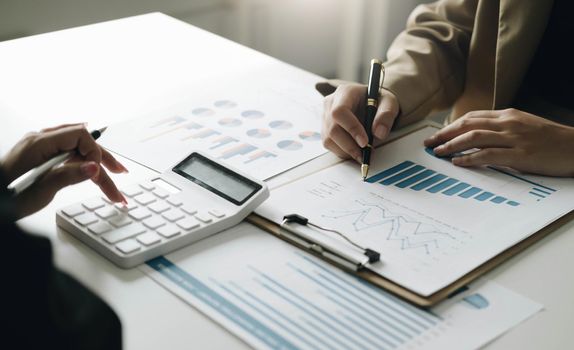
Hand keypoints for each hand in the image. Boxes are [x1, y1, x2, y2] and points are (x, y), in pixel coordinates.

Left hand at [1, 124, 127, 217]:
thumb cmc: (5, 199)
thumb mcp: (39, 193)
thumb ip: (67, 177)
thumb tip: (93, 167)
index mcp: (38, 145)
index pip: (79, 135)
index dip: (94, 151)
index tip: (100, 172)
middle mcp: (39, 141)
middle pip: (81, 142)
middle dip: (103, 159)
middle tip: (120, 174)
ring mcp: (39, 147)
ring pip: (76, 149)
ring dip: (96, 162)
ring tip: (112, 178)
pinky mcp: (39, 156)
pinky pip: (67, 153)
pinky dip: (82, 163)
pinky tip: (92, 171)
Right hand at [322, 84, 398, 161]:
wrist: (371, 103)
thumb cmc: (378, 101)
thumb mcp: (389, 103)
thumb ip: (386, 115)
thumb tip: (379, 133)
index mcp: (345, 92)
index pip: (340, 111)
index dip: (351, 128)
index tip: (364, 142)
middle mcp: (331, 103)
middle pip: (332, 129)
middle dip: (349, 145)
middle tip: (365, 153)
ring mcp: (325, 117)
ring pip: (328, 139)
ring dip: (346, 151)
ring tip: (362, 153)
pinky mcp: (325, 129)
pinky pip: (329, 144)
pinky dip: (342, 152)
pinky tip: (354, 150)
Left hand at [424, 108, 573, 176]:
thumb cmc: (550, 140)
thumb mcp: (524, 127)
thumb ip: (501, 129)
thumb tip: (477, 138)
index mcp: (508, 115)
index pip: (472, 117)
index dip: (451, 125)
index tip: (437, 134)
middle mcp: (508, 123)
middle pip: (468, 124)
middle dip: (444, 133)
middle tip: (428, 143)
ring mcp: (514, 138)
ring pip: (474, 137)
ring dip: (451, 145)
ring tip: (437, 152)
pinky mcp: (520, 155)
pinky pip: (488, 155)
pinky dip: (469, 158)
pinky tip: (457, 162)